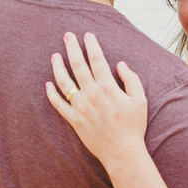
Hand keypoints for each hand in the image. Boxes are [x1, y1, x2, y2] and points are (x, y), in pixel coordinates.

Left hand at [46, 32, 148, 168]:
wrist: (122, 152)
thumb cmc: (133, 126)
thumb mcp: (140, 100)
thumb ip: (131, 79)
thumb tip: (120, 64)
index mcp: (108, 87)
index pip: (97, 60)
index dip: (91, 45)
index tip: (87, 35)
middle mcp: (91, 94)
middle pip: (78, 65)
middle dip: (72, 48)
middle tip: (67, 36)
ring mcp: (80, 107)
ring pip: (64, 82)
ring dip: (58, 67)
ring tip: (54, 56)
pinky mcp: (74, 119)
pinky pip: (59, 104)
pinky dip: (52, 94)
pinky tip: (48, 84)